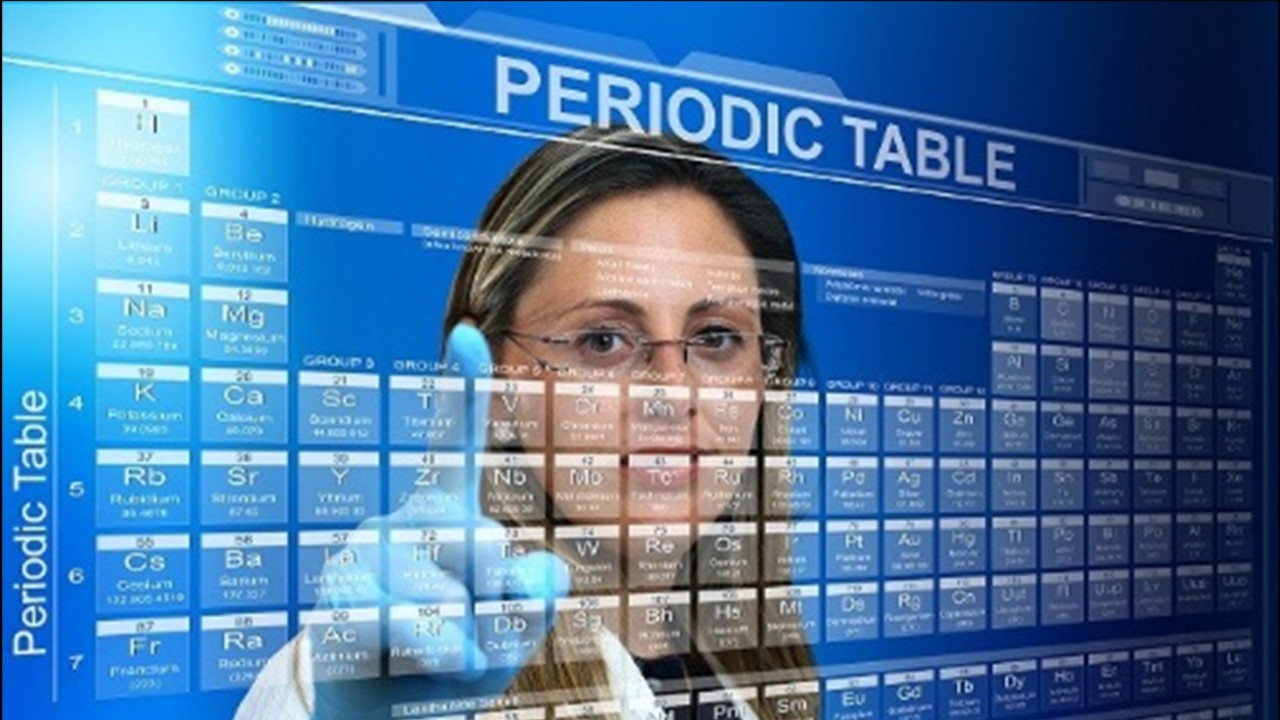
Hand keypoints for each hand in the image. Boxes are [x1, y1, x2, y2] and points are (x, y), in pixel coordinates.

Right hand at [310, 324, 570, 719]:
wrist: (384, 714)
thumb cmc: (454, 660)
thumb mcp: (513, 631)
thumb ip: (537, 598)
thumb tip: (541, 575)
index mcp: (445, 510)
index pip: (456, 444)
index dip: (462, 388)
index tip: (466, 333)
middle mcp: (402, 520)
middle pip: (485, 544)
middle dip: (497, 602)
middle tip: (470, 629)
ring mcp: (367, 556)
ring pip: (452, 593)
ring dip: (467, 643)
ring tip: (442, 654)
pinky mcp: (342, 600)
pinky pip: (408, 623)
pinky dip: (433, 653)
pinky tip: (431, 660)